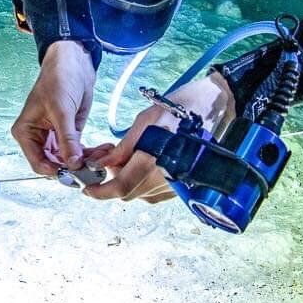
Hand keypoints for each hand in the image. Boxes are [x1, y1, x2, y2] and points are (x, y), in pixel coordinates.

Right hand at [12, 41, 96, 174]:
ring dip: (87, 160)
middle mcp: (38, 138)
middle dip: (75, 167)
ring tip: (105, 155)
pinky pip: (79, 151)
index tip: (75, 172)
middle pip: (55, 165)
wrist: (74, 62)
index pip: (38, 163)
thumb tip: (72, 163)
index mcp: (26, 133)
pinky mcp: (70, 134)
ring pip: (70, 160)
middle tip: (95, 166)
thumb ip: (66, 138)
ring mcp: (55, 137)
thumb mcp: (61, 110)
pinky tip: (105, 149)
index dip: (56, 171)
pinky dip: (92, 153)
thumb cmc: (58, 79)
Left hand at [84, 71, 235, 203]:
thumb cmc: (179, 108)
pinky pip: (158, 194)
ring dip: (128, 183)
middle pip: (130, 193)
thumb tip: (103, 164)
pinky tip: (141, 167)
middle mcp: (167, 178)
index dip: (100, 191)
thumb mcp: (144, 121)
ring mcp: (179, 184)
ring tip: (125, 161)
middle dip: (112, 182)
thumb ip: (123, 148)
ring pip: (142, 195)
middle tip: (106, 163)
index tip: (87, 189)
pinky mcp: (187, 184)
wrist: (215, 107)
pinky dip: (144, 185)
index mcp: (154, 161)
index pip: (120, 187)